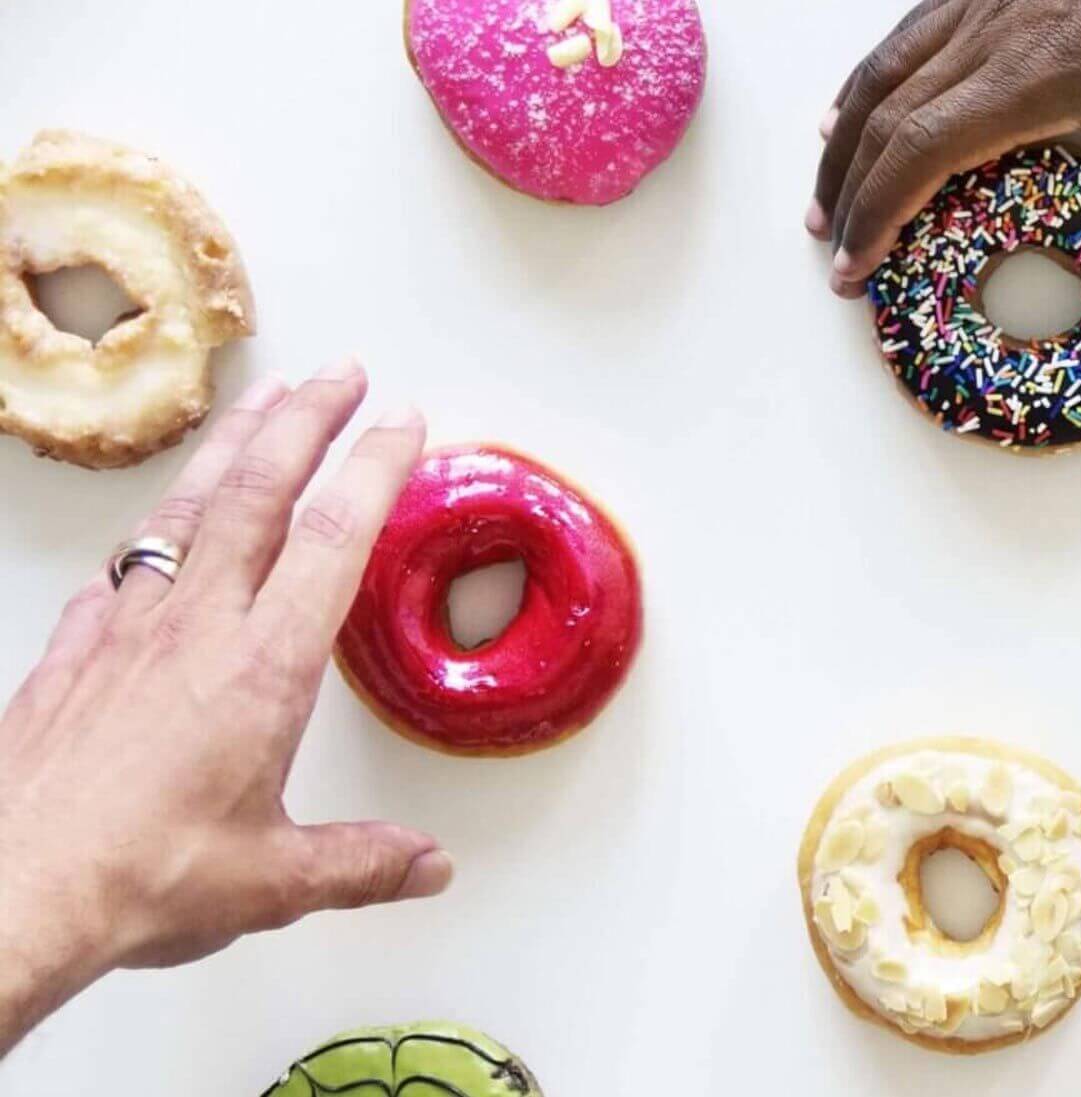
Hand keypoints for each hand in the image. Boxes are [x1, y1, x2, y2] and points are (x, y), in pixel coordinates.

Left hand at [0, 364, 443, 1054]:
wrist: (13, 895)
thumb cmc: (138, 877)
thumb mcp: (275, 879)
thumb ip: (359, 861)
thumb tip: (424, 865)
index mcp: (264, 669)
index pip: (333, 537)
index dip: (374, 468)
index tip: (404, 422)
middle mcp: (195, 631)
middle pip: (258, 492)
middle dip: (305, 420)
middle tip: (340, 373)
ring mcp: (125, 634)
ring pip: (185, 511)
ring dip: (230, 447)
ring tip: (260, 404)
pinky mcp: (72, 657)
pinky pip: (120, 572)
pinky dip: (151, 537)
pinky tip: (155, 537)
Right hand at [807, 0, 1080, 304]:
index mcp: (1034, 77)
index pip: (922, 152)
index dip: (878, 213)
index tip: (857, 266)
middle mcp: (992, 33)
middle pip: (886, 116)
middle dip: (850, 190)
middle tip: (838, 252)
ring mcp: (987, 0)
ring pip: (886, 68)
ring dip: (848, 134)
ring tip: (831, 192)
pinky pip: (913, 32)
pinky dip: (877, 76)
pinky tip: (869, 99)